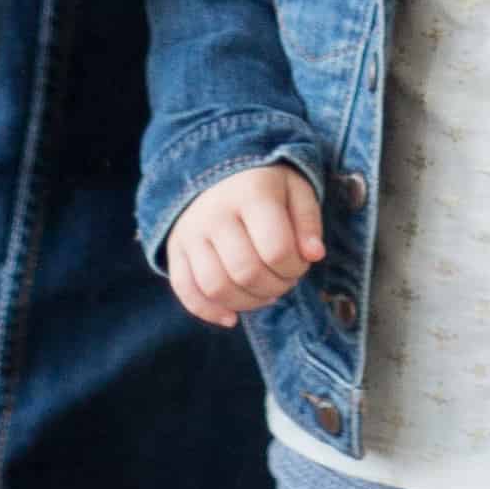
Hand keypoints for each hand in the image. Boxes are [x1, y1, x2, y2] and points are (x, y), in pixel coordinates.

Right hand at [163, 163, 323, 326]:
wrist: (217, 172)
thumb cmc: (266, 187)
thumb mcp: (297, 190)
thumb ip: (309, 221)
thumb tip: (314, 255)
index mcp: (250, 193)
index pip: (276, 249)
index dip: (295, 268)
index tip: (300, 262)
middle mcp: (214, 212)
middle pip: (246, 272)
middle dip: (275, 287)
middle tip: (284, 279)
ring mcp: (190, 232)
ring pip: (216, 287)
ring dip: (247, 303)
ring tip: (264, 293)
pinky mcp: (175, 249)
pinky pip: (186, 290)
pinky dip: (209, 311)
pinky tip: (231, 317)